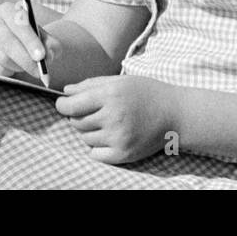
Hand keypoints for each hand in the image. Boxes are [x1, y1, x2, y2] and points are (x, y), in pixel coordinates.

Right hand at [0, 0, 59, 78]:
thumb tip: (48, 55)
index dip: (30, 40)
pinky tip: (10, 68)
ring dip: (18, 67)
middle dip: (25, 58)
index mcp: (8, 10)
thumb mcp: (45, 40)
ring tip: (24, 66)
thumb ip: (51, 45)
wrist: (15, 51)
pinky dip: (6, 74)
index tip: (41, 56)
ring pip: (1, 58)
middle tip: (39, 71)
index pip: (18, 23)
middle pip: (6, 42)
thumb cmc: (31, 43)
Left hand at [57, 75, 178, 164]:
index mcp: (110, 95)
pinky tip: (109, 137)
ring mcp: (118, 137)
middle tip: (94, 112)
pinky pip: (95, 154)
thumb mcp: (119, 81)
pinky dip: (97, 147)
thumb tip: (66, 91)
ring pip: (85, 138)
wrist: (174, 114)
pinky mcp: (124, 154)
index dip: (62, 105)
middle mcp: (113, 116)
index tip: (63, 104)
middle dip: (79, 117)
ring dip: (89, 131)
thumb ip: (90, 84)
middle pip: (77, 122)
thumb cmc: (146, 93)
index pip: (71, 105)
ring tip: (107, 123)